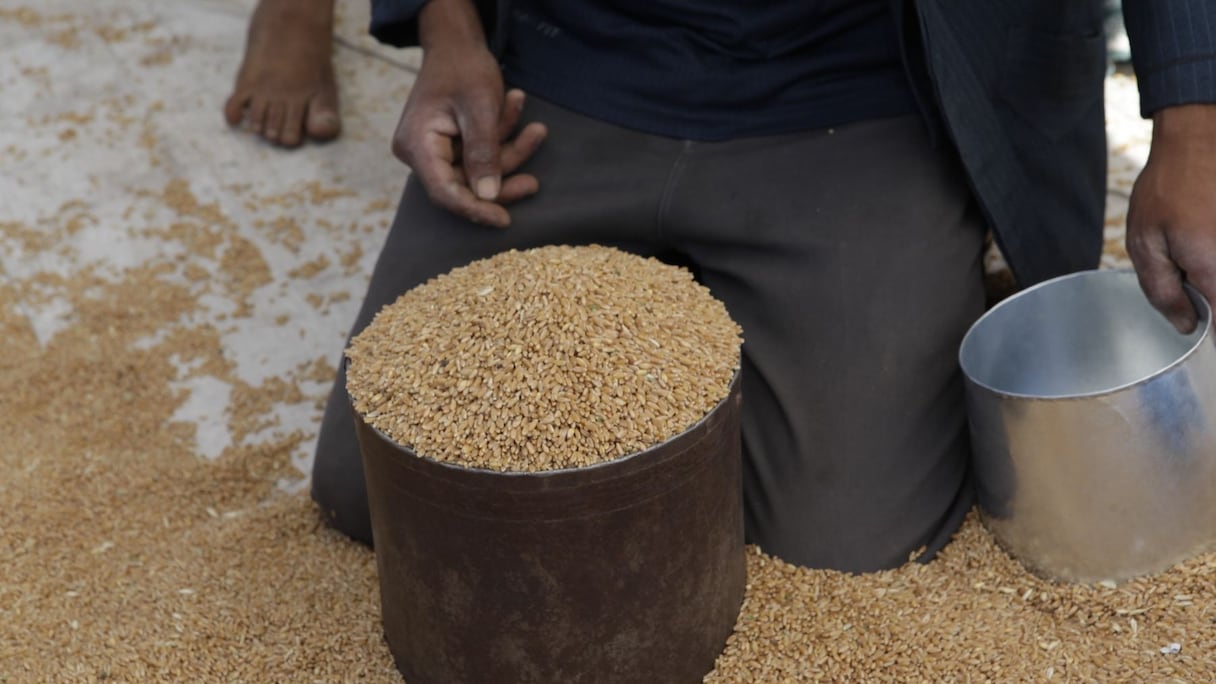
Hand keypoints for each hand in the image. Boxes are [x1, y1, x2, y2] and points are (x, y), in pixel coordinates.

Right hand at [391, 0, 546, 226]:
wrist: (456, 44)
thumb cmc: (463, 68)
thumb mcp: (479, 107)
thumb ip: (483, 151)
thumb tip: (487, 195)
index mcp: (417, 144)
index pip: (445, 192)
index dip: (475, 209)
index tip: (504, 220)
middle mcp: (419, 152)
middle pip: (464, 185)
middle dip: (502, 178)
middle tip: (534, 183)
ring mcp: (434, 151)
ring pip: (477, 171)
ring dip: (509, 153)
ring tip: (536, 130)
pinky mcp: (449, 147)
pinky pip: (479, 157)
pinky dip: (501, 141)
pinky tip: (516, 110)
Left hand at [1127, 104, 1215, 332]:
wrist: (1200, 139)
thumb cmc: (1167, 188)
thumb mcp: (1145, 243)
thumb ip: (1163, 291)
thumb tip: (1185, 325)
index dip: (1210, 337)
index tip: (1197, 325)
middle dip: (1212, 304)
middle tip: (1191, 286)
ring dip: (1212, 279)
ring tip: (1195, 252)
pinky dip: (1213, 261)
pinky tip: (1204, 239)